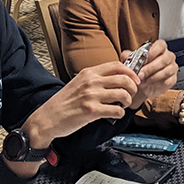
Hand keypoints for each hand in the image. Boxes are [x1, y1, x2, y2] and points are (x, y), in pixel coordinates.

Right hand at [26, 62, 141, 146]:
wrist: (48, 118)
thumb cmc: (64, 102)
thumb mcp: (78, 82)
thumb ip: (95, 79)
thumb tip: (117, 78)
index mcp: (89, 73)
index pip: (117, 65)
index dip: (131, 71)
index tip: (135, 79)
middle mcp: (91, 82)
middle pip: (124, 78)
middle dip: (133, 87)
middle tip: (131, 94)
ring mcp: (91, 96)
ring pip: (123, 94)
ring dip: (128, 101)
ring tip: (123, 105)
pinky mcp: (91, 111)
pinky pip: (116, 110)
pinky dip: (120, 113)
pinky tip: (116, 114)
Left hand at [119, 40, 177, 106]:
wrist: (143, 86)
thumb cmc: (140, 70)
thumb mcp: (132, 62)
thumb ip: (128, 57)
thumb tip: (125, 54)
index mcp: (160, 49)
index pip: (160, 45)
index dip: (152, 52)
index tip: (143, 60)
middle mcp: (168, 56)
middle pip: (164, 59)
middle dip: (150, 68)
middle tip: (140, 74)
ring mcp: (172, 68)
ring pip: (166, 71)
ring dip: (153, 76)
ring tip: (143, 80)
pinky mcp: (173, 79)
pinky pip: (167, 81)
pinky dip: (157, 83)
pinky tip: (150, 84)